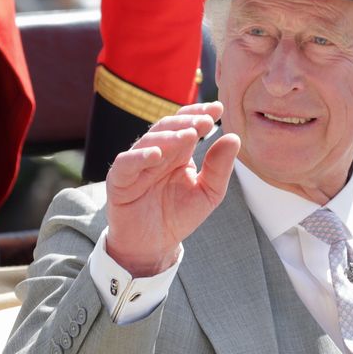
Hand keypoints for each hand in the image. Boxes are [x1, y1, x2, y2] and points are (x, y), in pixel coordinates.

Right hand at [105, 102, 239, 275]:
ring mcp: (136, 165)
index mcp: (178, 154)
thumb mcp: (209, 192)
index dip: (200, 114)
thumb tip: (233, 138)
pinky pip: (125, 164)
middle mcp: (156, 154)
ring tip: (189, 135)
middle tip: (206, 121)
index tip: (218, 109)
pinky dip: (139, 156)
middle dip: (187, 122)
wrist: (154, 244)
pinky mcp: (119, 181)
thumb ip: (220, 168)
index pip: (187, 125)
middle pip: (168, 128)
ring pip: (149, 141)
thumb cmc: (179, 215)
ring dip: (169, 136)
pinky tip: (156, 154)